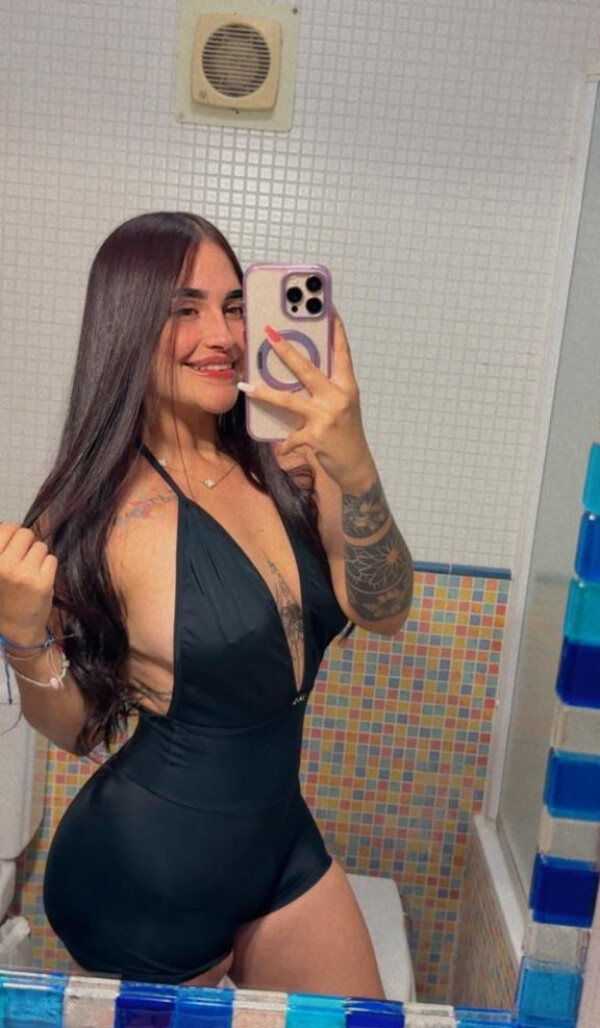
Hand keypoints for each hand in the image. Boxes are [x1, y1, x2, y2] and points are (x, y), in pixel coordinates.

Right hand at [0, 523, 57, 646]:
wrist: (16, 630)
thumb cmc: (3, 597)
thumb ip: (1, 550)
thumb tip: (11, 527)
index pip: (6, 529)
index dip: (12, 533)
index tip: (13, 545)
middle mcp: (4, 566)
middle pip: (25, 534)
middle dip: (27, 544)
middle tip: (23, 560)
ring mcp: (24, 574)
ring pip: (40, 546)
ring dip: (38, 556)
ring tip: (30, 572)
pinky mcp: (43, 582)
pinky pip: (51, 559)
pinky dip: (48, 567)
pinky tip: (39, 579)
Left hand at [240, 313, 375, 488]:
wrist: (356, 465)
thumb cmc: (345, 432)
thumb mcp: (342, 406)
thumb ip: (325, 388)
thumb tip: (298, 371)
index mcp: (346, 386)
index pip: (342, 352)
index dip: (336, 330)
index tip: (328, 308)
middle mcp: (339, 397)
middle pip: (308, 369)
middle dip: (286, 350)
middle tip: (270, 333)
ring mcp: (327, 416)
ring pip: (289, 400)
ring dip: (265, 394)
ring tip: (247, 387)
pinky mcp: (317, 436)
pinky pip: (291, 437)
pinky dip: (285, 443)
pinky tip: (279, 447)